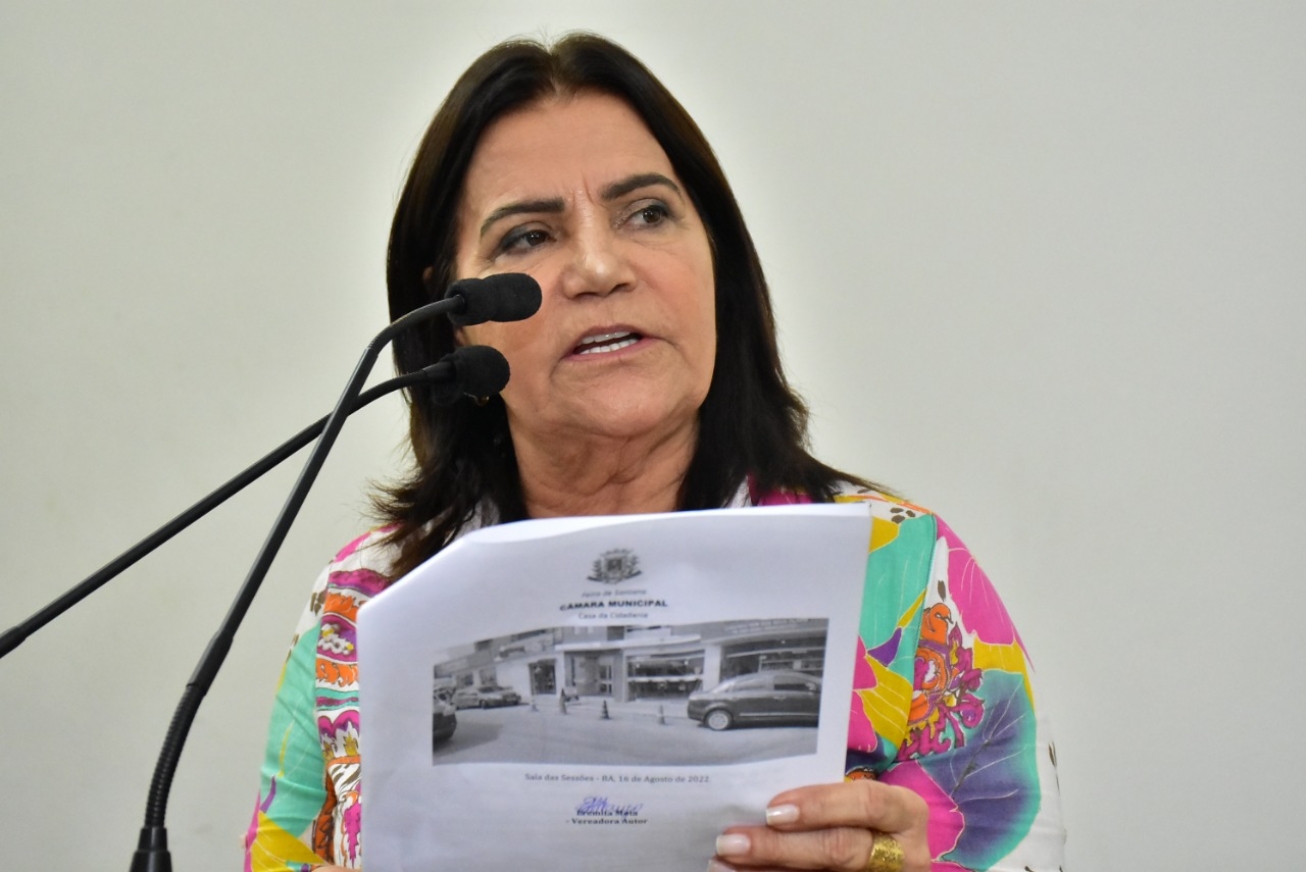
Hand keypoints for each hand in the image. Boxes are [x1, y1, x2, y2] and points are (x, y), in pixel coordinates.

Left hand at [709, 779, 928, 870]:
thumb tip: (753, 794)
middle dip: (779, 846)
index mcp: (904, 812)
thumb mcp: (854, 801)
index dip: (821, 805)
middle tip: (730, 840)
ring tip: (723, 861)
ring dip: (766, 870)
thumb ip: (820, 798)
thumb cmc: (859, 816)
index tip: (772, 809)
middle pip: (840, 849)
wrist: (880, 856)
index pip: (868, 802)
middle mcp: (903, 853)